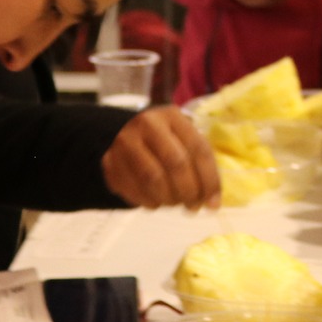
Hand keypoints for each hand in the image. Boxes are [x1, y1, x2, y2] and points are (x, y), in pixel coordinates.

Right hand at [104, 107, 220, 209]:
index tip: (213, 202)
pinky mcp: (109, 161)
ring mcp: (125, 142)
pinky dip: (150, 202)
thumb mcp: (183, 140)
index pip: (198, 149)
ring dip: (169, 199)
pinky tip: (157, 201)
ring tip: (176, 203)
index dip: (209, 179)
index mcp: (172, 116)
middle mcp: (147, 124)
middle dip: (189, 191)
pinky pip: (133, 190)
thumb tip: (212, 203)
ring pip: (153, 179)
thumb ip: (200, 166)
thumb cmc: (164, 140)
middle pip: (176, 163)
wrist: (123, 133)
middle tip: (193, 206)